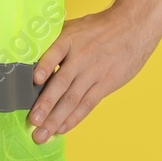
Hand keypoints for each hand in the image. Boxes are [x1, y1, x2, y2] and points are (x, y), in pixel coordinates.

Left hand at [27, 7, 160, 141]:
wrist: (132, 28)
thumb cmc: (98, 28)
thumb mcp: (75, 26)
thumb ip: (55, 41)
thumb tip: (29, 53)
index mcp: (70, 39)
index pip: (55, 53)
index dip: (44, 66)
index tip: (33, 79)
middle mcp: (81, 57)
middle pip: (62, 83)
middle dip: (46, 104)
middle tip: (32, 121)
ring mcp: (94, 72)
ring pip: (73, 99)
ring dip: (56, 118)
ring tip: (42, 134)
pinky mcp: (106, 84)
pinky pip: (87, 104)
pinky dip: (74, 118)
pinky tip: (62, 128)